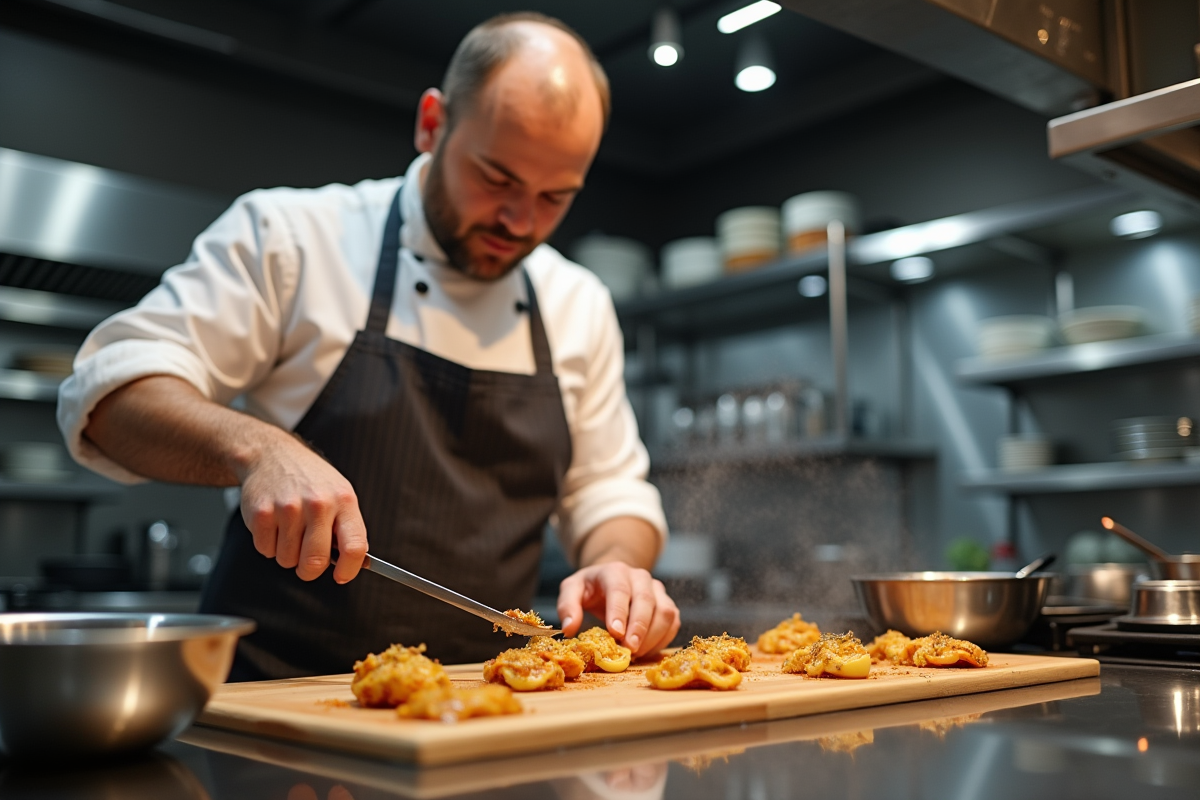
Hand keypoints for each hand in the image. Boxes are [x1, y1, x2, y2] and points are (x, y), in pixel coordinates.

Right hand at [237, 430, 367, 582]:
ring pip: (287, 560)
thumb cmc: (310, 481)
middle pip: (315, 562)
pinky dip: (268, 545)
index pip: (355, 547)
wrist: (272, 454)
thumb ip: (347, 528)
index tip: (341, 576)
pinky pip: (266, 551)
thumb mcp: (339, 495)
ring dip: (287, 554)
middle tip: (306, 561)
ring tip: (289, 529)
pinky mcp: (261, 513)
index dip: (349, 569)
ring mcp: (288, 508)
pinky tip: (274, 523)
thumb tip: (354, 564)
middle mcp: (318, 503)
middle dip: (309, 570)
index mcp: (344, 501)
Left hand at [557, 562, 678, 657]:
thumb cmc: (591, 588)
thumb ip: (567, 606)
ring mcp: (657, 590)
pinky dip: (662, 640)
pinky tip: (646, 651)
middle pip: (646, 601)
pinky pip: (673, 623)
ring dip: (652, 637)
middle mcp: (640, 577)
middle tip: (629, 650)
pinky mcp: (667, 604)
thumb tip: (569, 628)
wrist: (612, 579)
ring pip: (665, 612)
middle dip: (639, 628)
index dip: (619, 612)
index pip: (620, 589)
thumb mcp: (572, 590)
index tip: (616, 634)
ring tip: (635, 654)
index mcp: (615, 571)